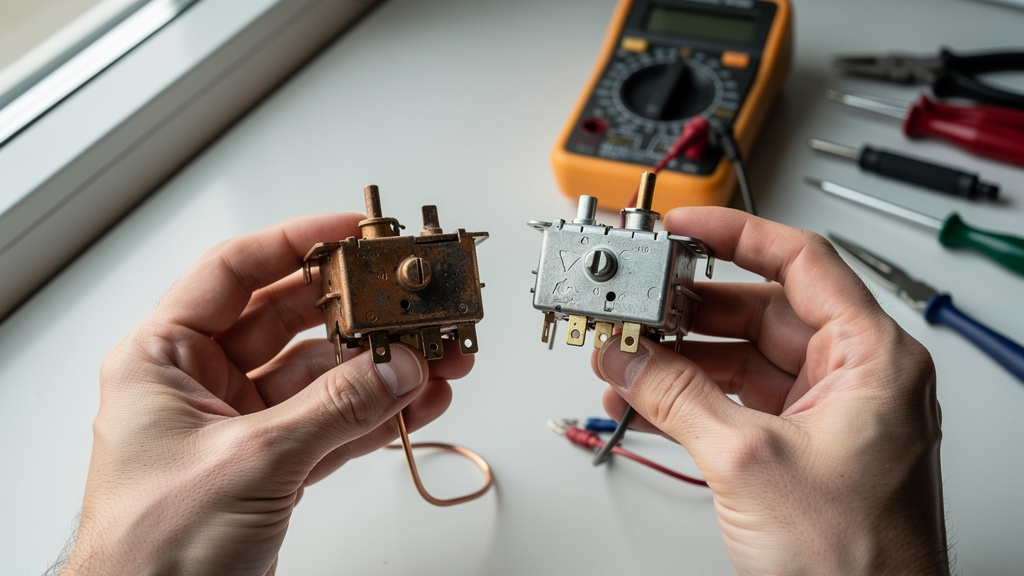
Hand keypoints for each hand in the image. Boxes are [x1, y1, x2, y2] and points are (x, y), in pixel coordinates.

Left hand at [62, 213, 471, 575]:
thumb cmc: (149, 554)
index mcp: (163, 360)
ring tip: (432, 354)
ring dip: (380, 367)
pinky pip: (335, 423)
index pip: (234, 273)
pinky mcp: (274, 464)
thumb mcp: (248, 463)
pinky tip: (418, 400)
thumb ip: (332, 410)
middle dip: (356, 313)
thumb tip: (395, 366)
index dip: (296, 244)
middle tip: (407, 297)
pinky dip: (378, 414)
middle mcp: (202, 383)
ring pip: (322, 376)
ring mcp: (242, 424)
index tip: (352, 233)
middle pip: (291, 320)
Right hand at [594, 207, 947, 574]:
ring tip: (626, 353)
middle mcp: (852, 378)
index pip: (803, 262)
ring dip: (679, 356)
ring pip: (740, 357)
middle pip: (760, 311)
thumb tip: (628, 357)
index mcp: (872, 360)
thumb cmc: (859, 561)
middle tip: (636, 303)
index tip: (686, 224)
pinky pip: (733, 399)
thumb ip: (676, 398)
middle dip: (689, 309)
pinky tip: (643, 392)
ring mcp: (823, 413)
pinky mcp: (796, 445)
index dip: (738, 234)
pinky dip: (688, 394)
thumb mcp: (749, 462)